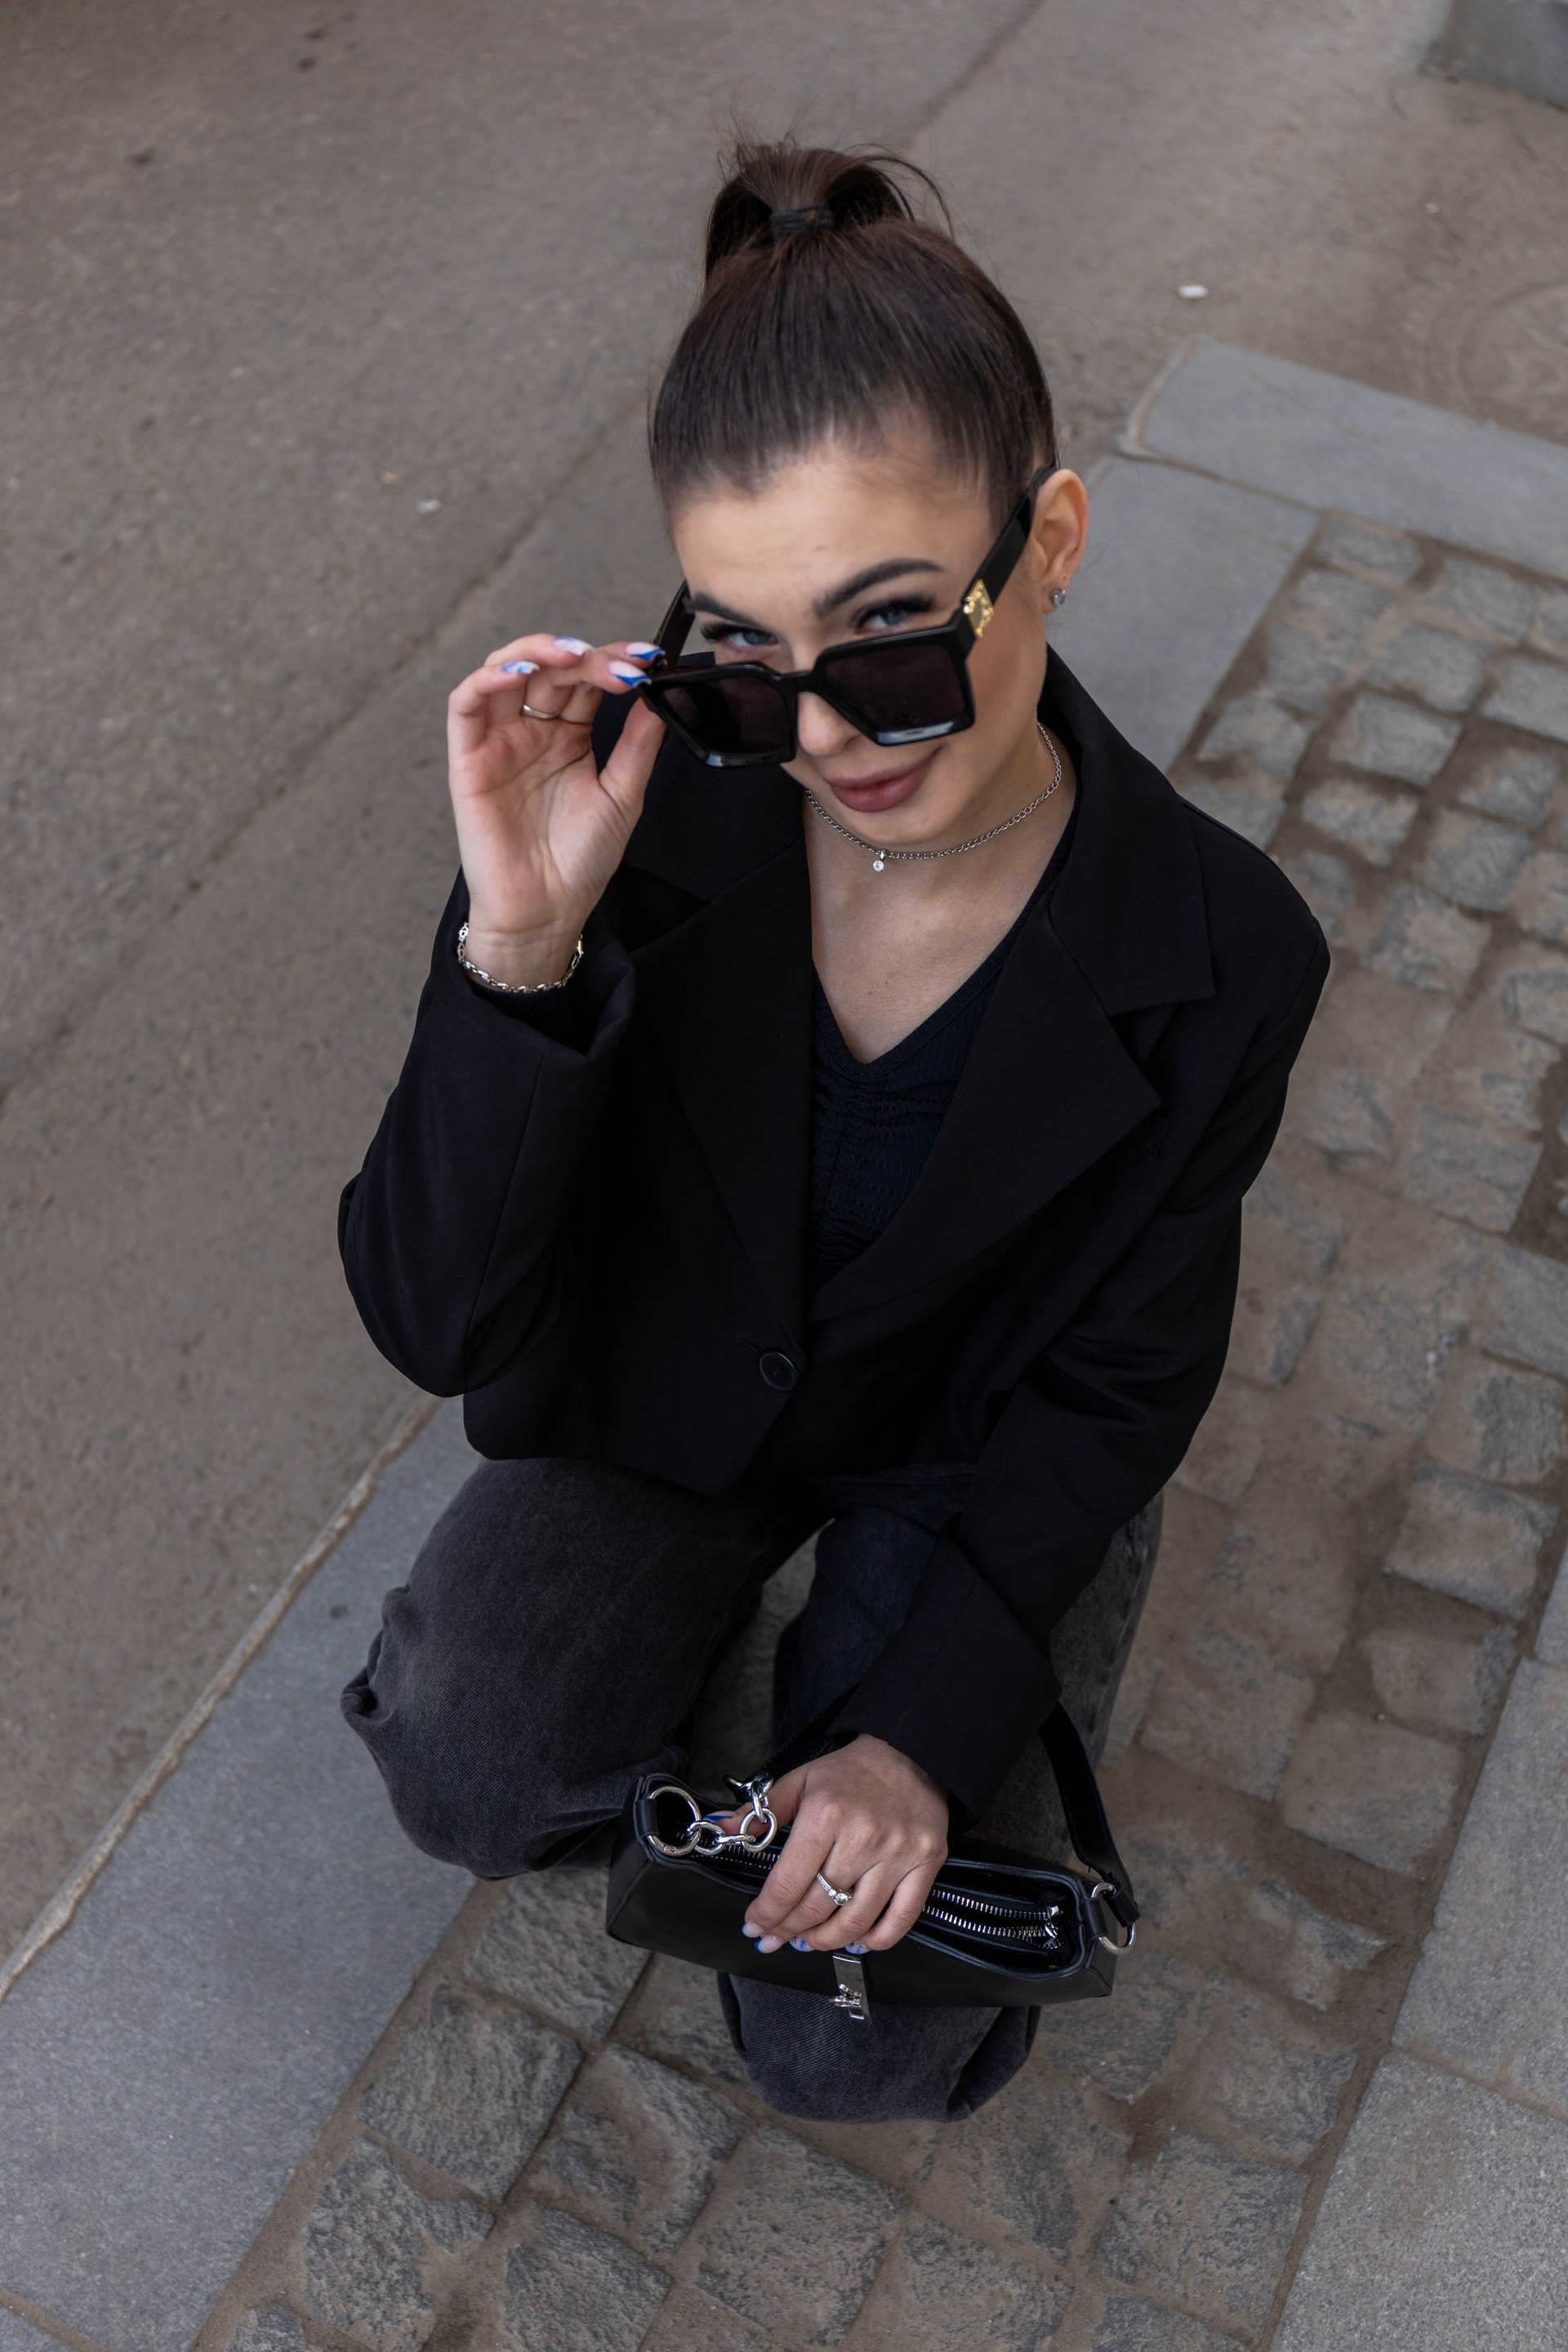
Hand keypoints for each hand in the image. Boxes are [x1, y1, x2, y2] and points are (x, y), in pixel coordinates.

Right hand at [445, 632, 666, 987]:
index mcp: (569, 737)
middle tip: (618, 665)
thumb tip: (658, 693)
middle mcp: (532, 732)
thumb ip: (638, 744)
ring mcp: (499, 741)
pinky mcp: (468, 758)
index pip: (587, 681)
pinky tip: (520, 671)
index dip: (613, 662)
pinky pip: (467, 705)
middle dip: (585, 658)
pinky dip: (489, 678)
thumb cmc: (580, 862)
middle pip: (551, 671)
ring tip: (571, 656)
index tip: (647, 659)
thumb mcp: (623, 796)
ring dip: (537, 652)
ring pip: (506, 672)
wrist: (547, 910)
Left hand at [719, 1734, 948, 1956]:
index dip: (766, 1914)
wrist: (910, 1751)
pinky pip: (900, 1919)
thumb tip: (722, 1829)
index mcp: (826, 1814)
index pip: (787, 1884)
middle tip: (775, 1938)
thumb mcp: (801, 1780)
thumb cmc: (851, 1771)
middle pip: (817, 1907)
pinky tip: (856, 1941)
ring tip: (808, 1941)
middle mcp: (863, 1836)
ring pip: (854, 1921)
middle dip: (788, 1931)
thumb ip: (762, 1810)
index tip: (754, 1926)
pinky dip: (876, 1939)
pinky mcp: (926, 1863)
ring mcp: (898, 1853)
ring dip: (825, 1941)